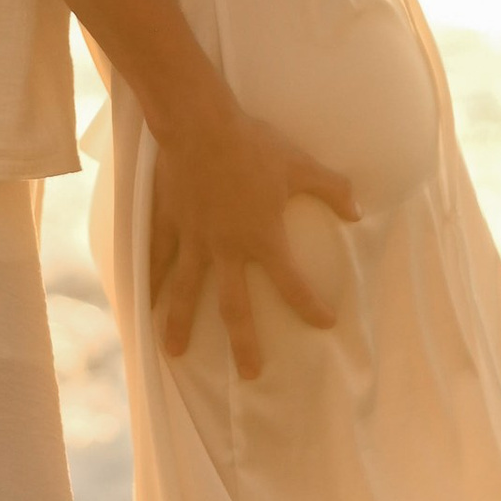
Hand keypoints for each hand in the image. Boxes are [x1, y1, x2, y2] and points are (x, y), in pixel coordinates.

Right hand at [147, 92, 356, 380]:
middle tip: (250, 374)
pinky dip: (149, 279)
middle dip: (244, 343)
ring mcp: (194, 240)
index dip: (310, 306)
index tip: (326, 323)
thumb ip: (330, 189)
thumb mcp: (299, 165)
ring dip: (180, 324)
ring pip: (186, 292)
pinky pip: (156, 258)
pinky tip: (142, 300)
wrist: (200, 125)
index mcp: (262, 238)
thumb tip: (358, 210)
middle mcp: (227, 249)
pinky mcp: (168, 223)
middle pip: (235, 307)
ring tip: (173, 352)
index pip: (292, 283)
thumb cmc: (253, 145)